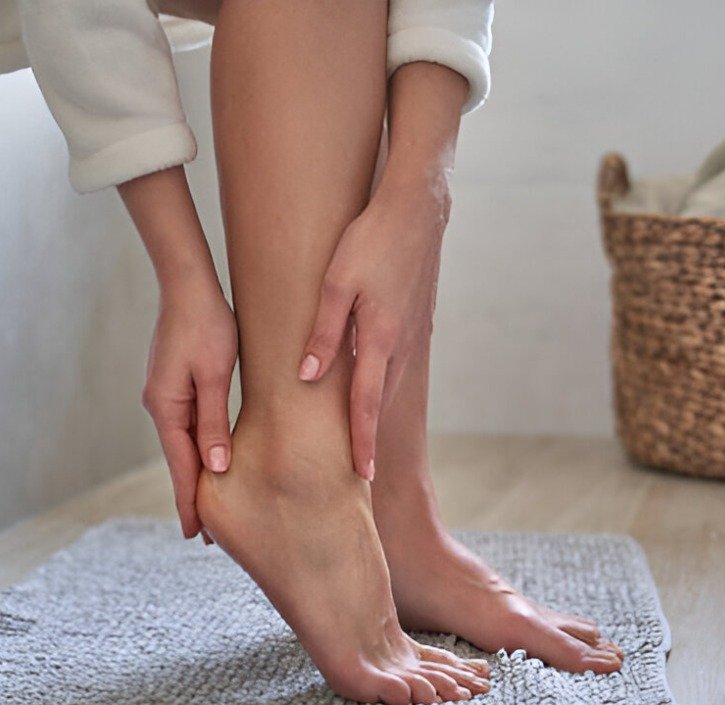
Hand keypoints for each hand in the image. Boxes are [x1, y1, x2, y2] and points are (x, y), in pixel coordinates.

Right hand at [142, 282, 237, 541]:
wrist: (188, 285)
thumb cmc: (208, 324)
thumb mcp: (215, 375)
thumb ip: (214, 421)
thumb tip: (215, 467)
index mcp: (166, 407)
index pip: (181, 465)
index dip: (189, 501)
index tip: (195, 536)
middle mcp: (159, 405)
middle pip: (178, 460)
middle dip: (191, 496)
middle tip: (203, 536)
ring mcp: (163, 395)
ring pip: (182, 445)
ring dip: (194, 474)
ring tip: (207, 506)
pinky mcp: (172, 385)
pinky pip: (185, 427)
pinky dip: (195, 450)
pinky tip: (207, 461)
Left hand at [298, 176, 449, 480]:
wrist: (417, 209)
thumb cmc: (371, 240)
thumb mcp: (335, 283)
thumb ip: (322, 332)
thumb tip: (307, 375)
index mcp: (380, 339)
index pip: (366, 404)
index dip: (362, 442)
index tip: (361, 476)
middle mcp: (400, 344)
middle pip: (380, 402)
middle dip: (368, 437)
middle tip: (357, 473)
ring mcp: (410, 332)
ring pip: (388, 383)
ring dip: (374, 412)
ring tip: (360, 438)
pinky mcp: (412, 320)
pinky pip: (394, 362)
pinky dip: (381, 384)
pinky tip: (369, 386)